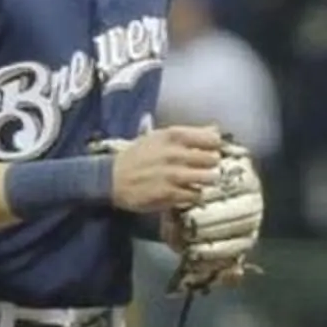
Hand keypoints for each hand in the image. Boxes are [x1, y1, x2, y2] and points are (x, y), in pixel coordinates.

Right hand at [107, 124, 222, 212]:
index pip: (212, 139)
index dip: (215, 146)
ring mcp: (173, 175)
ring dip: (205, 180)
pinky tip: (185, 191)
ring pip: (208, 178)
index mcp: (173, 136)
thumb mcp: (159, 138)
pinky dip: (194, 194)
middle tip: (203, 167)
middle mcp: (175, 154)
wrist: (111, 178)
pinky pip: (196, 195)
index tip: (210, 150)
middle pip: (213, 159)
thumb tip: (215, 130)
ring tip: (197, 180)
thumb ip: (189, 134)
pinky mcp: (170, 194)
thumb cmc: (138, 156)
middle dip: (211, 164)